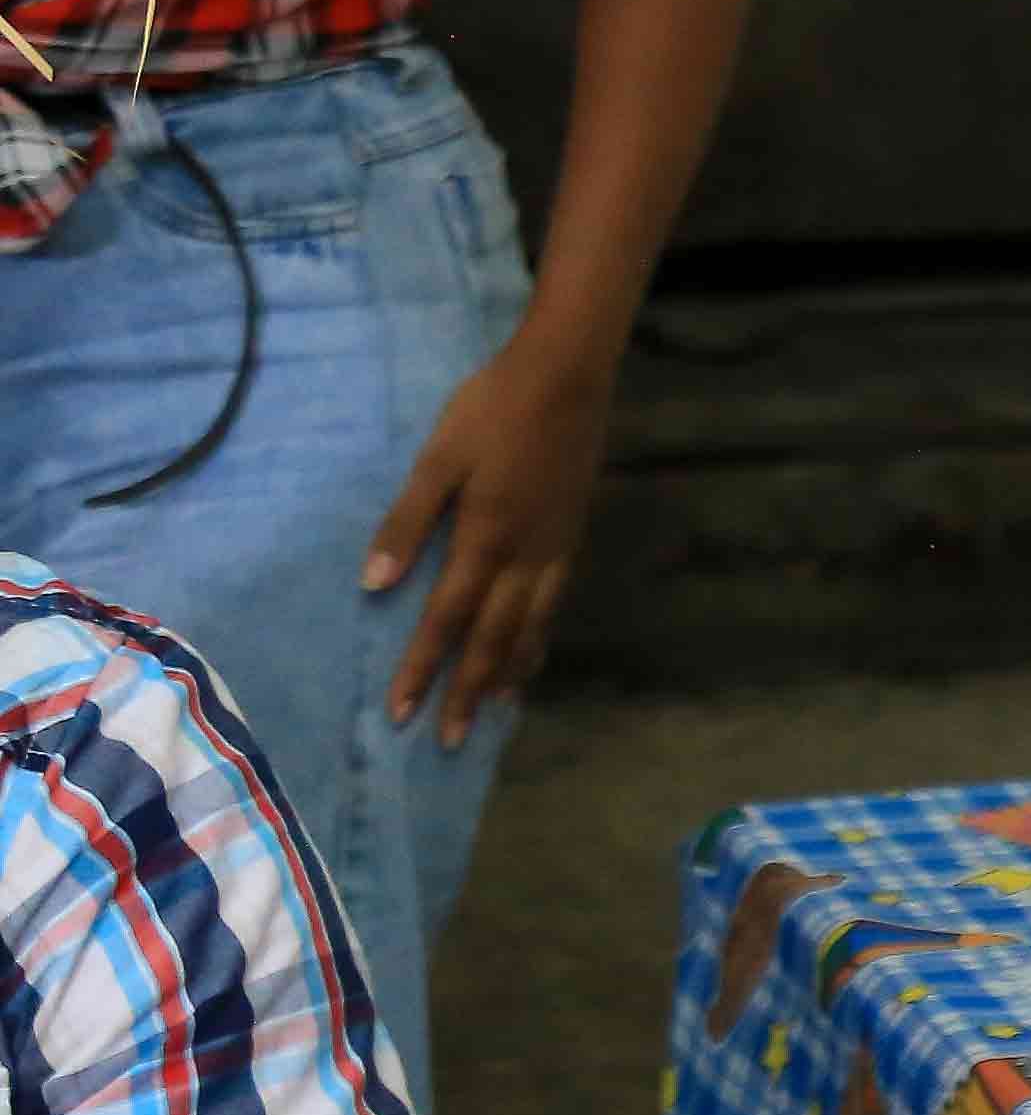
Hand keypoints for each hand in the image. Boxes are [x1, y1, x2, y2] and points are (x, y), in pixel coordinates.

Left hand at [365, 335, 618, 745]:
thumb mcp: (437, 458)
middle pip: (494, 637)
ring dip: (509, 674)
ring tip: (493, 714)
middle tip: (448, 739)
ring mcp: (554, 549)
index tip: (402, 712)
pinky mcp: (571, 537)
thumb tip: (375, 585)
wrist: (567, 375)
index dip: (423, 666)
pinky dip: (540, 637)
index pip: (446, 617)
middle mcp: (523, 556)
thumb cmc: (492, 410)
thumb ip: (407, 522)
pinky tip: (532, 653)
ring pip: (531, 627)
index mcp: (484, 537)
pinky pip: (555, 603)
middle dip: (467, 690)